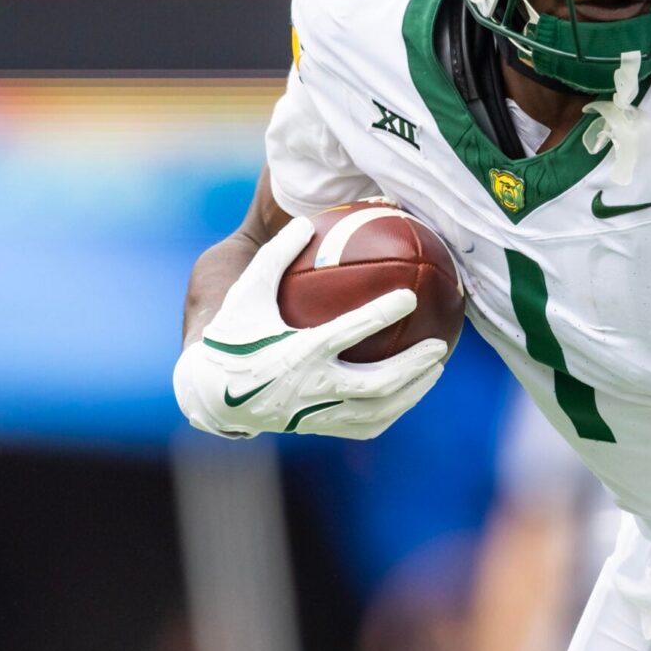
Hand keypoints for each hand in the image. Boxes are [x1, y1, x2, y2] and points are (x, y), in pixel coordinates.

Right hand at [174, 217, 447, 439]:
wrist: (211, 394)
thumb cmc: (233, 335)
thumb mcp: (246, 293)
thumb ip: (275, 257)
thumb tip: (306, 222)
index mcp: (295, 353)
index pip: (346, 333)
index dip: (380, 315)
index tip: (410, 296)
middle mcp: (310, 388)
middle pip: (376, 383)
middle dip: (413, 365)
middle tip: (439, 345)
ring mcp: (317, 414)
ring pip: (379, 409)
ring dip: (413, 390)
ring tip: (436, 368)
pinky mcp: (319, 428)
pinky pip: (367, 425)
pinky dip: (394, 409)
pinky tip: (411, 393)